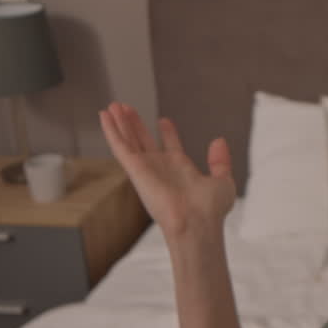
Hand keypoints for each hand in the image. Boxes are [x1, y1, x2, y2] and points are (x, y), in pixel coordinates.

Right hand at [99, 102, 234, 240]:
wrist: (198, 222)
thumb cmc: (211, 210)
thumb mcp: (222, 181)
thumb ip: (220, 161)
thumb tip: (219, 141)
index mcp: (181, 169)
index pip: (171, 147)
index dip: (168, 133)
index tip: (164, 120)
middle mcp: (161, 168)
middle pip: (143, 140)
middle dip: (135, 124)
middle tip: (126, 107)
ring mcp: (146, 168)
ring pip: (128, 140)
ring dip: (119, 123)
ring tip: (113, 105)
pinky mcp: (135, 170)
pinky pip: (120, 146)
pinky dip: (111, 130)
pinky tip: (104, 116)